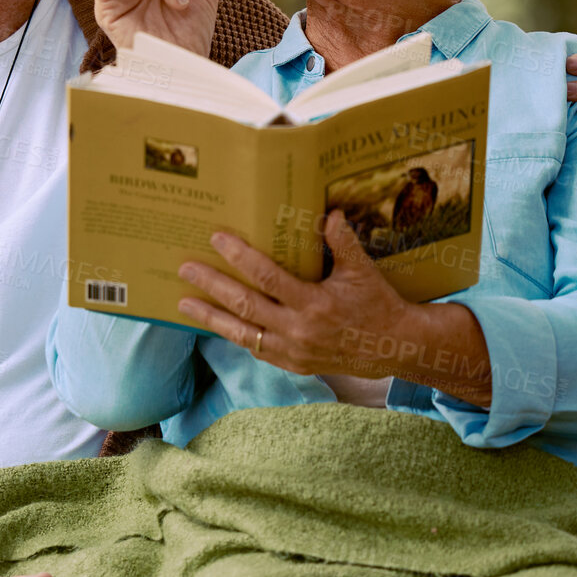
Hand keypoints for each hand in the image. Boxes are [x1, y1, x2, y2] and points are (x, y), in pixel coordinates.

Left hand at [174, 215, 491, 403]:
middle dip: (212, 286)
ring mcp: (292, 351)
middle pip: (244, 305)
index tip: (217, 239)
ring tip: (183, 304)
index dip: (240, 257)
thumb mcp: (362, 271)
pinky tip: (214, 324)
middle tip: (185, 268)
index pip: (267, 277)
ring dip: (210, 318)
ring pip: (241, 333)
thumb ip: (343, 242)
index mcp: (314, 304)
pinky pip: (254, 348)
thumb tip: (329, 212)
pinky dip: (233, 335)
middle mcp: (298, 330)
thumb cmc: (377, 303)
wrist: (393, 348)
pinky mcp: (291, 364)